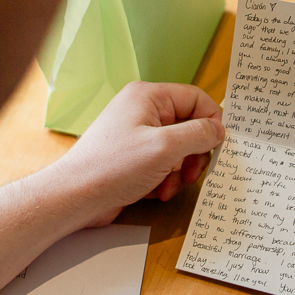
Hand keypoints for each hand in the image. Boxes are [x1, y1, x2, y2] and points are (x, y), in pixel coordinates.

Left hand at [47, 82, 223, 226]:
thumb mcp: (165, 147)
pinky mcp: (133, 157)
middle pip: (188, 126)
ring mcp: (137, 134)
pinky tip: (154, 191)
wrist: (76, 197)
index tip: (215, 146)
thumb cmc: (112, 167)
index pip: (195, 98)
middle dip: (193, 154)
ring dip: (178, 172)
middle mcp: (142, 111)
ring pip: (178, 149)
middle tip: (191, 174)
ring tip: (166, 187)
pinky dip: (164, 179)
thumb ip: (198, 134)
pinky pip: (163, 164)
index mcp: (148, 96)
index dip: (211, 122)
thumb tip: (218, 130)